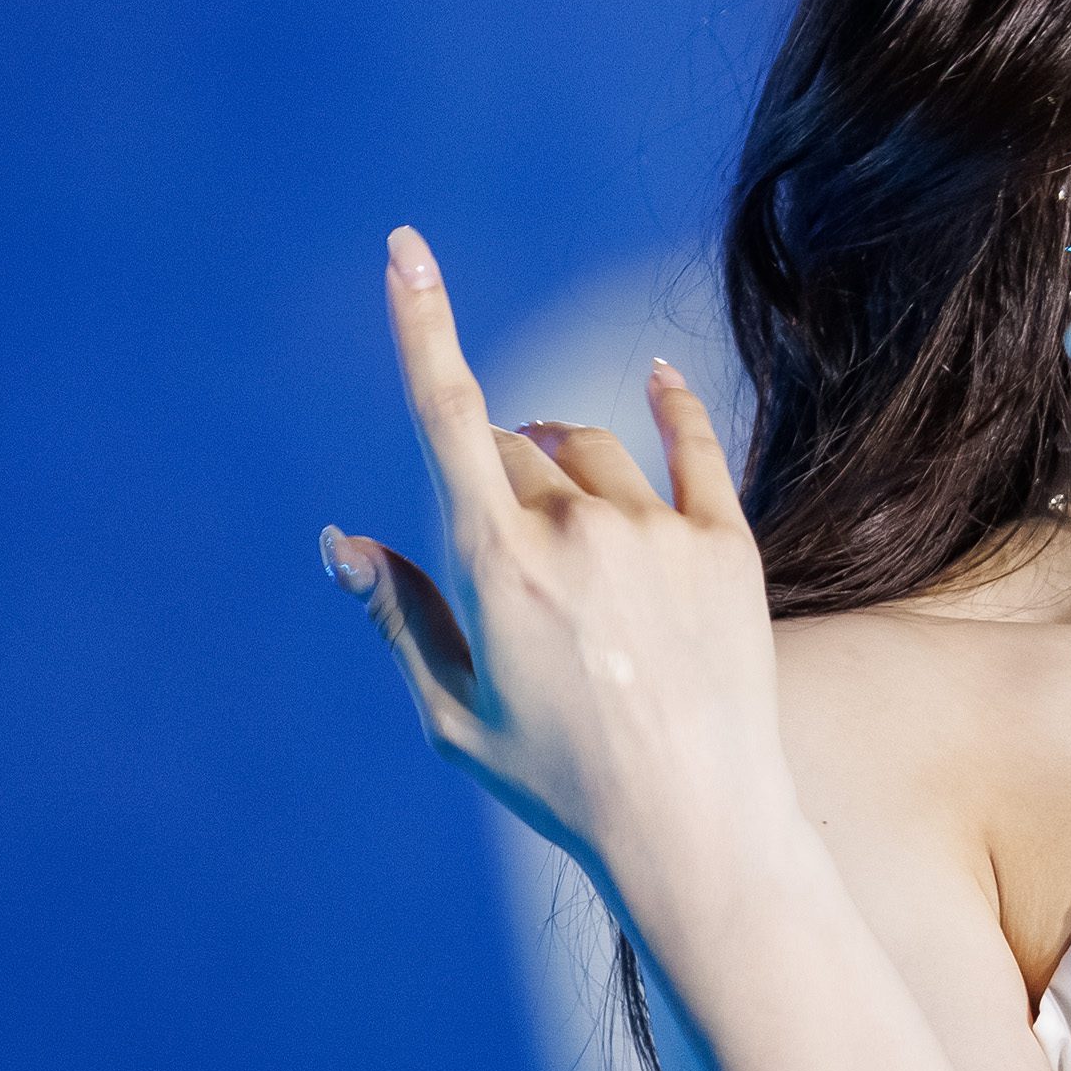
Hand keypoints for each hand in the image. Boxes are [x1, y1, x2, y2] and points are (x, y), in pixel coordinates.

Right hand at [321, 225, 789, 889]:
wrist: (696, 821)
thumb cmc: (560, 779)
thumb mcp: (453, 713)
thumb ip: (400, 615)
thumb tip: (345, 540)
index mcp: (496, 565)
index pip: (448, 416)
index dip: (423, 323)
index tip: (406, 248)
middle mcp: (578, 528)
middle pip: (516, 447)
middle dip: (498, 475)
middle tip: (512, 554)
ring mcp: (659, 530)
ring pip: (593, 449)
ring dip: (566, 464)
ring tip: (574, 542)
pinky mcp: (725, 540)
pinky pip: (690, 442)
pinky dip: (667, 406)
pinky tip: (655, 379)